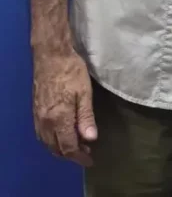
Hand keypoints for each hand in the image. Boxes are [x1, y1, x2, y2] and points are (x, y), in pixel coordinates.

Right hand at [33, 49, 97, 165]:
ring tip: (76, 145)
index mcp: (58, 119)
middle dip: (71, 154)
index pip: (68, 146)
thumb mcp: (84, 92)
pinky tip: (61, 135)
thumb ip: (86, 117)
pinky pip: (42, 135)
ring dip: (61, 148)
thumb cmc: (71, 71)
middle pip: (56, 148)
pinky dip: (52, 141)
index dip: (79, 156)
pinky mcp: (36, 111)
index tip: (90, 160)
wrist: (51, 55)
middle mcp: (45, 122)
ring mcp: (38, 117)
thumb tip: (91, 139)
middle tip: (86, 152)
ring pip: (48, 143)